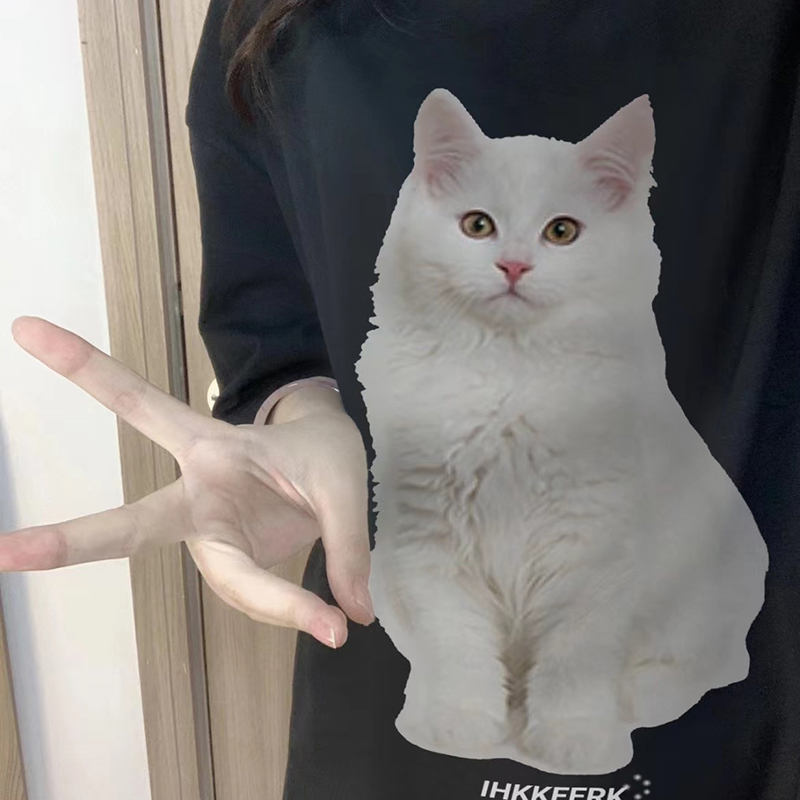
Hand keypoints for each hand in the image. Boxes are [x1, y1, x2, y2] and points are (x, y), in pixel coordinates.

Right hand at [2, 316, 373, 647]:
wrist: (329, 461)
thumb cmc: (321, 451)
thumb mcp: (343, 479)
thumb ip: (346, 541)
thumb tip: (355, 614)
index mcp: (213, 446)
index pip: (142, 407)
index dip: (87, 371)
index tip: (27, 330)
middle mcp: (201, 496)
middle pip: (134, 525)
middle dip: (73, 540)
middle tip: (2, 553)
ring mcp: (215, 535)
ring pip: (231, 583)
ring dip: (280, 606)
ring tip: (334, 623)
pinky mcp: (236, 561)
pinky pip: (260, 594)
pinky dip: (294, 609)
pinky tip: (328, 619)